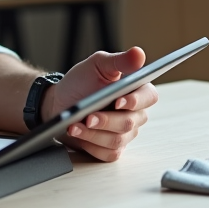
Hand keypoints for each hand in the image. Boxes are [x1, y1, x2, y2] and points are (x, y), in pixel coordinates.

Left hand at [41, 47, 157, 161]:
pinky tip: (77, 134)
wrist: (60, 102)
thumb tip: (138, 54)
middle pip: (129, 122)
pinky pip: (108, 153)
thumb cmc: (81, 82)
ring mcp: (124, 133)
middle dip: (106, 120)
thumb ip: (119, 61)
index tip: (118, 101)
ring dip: (93, 133)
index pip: (148, 97)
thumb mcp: (97, 65)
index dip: (136, 101)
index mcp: (136, 91)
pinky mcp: (112, 149)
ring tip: (75, 125)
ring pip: (117, 139)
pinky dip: (91, 145)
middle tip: (88, 116)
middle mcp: (135, 114)